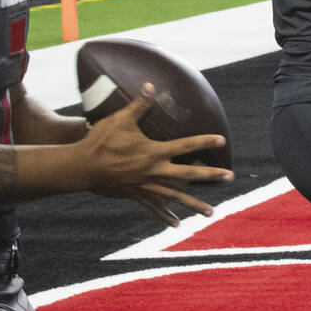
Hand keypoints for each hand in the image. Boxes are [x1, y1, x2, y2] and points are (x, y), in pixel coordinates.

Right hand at [79, 84, 232, 224]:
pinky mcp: (135, 195)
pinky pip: (154, 207)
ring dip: (194, 204)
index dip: (204, 142)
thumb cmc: (100, 141)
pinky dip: (165, 216)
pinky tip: (176, 225)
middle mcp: (154, 171)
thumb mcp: (120, 120)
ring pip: (176, 197)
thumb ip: (138, 104)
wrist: (81, 168)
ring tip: (211, 212)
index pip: (185, 146)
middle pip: (189, 175)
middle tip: (230, 177)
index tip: (222, 140)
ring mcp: (146, 185)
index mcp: (154, 152)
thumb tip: (150, 84)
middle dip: (211, 175)